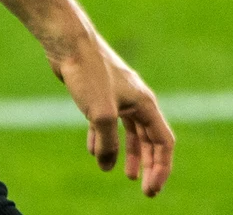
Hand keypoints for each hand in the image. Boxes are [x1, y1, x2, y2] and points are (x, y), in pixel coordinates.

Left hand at [52, 33, 175, 196]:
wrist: (68, 44)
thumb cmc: (89, 73)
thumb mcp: (101, 115)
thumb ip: (108, 143)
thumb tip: (106, 165)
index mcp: (145, 104)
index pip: (163, 142)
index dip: (161, 168)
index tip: (151, 189)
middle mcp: (136, 100)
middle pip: (150, 139)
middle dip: (148, 164)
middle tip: (145, 189)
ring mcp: (119, 96)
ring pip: (130, 132)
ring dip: (129, 154)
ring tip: (124, 174)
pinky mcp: (100, 94)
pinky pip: (109, 123)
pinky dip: (105, 139)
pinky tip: (94, 153)